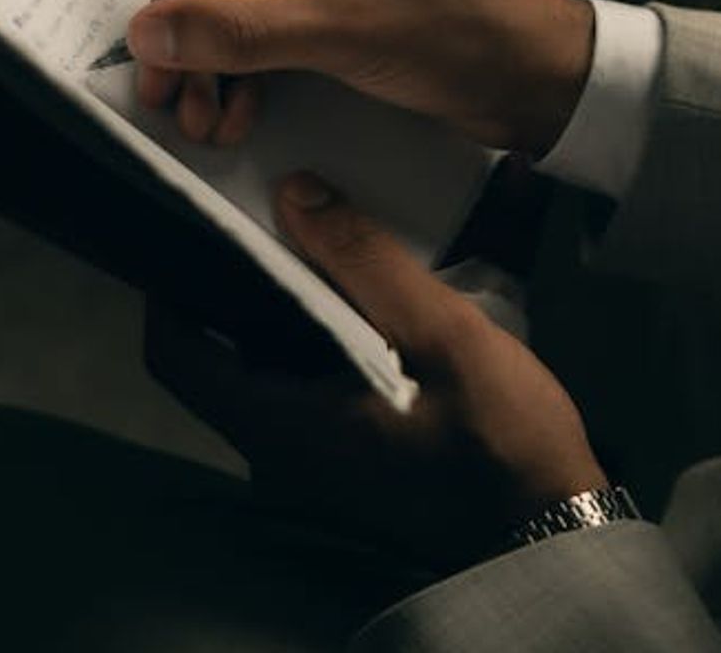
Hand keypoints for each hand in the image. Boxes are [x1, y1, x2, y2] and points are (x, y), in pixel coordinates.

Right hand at [129, 0, 594, 155]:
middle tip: (166, 89)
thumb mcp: (345, 27)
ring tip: (198, 120)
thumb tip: (149, 33)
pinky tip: (234, 116)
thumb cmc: (467, 30)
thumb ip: (241, 30)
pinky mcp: (332, 5)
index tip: (181, 18)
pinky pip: (262, 28)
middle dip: (193, 22)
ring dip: (210, 58)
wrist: (545, 87)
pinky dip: (242, 71)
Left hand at [144, 172, 607, 569]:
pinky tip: (364, 305)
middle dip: (241, 286)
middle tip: (268, 217)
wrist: (553, 528)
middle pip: (224, 357)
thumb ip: (364, 260)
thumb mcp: (440, 332)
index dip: (166, 290)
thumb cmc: (498, 437)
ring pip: (271, 374)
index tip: (193, 230)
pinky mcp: (349, 468)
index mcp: (278, 425)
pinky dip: (321, 347)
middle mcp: (277, 454)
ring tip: (321, 246)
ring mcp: (313, 467)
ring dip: (289, 315)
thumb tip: (294, 193)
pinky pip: (309, 395)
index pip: (175, 355)